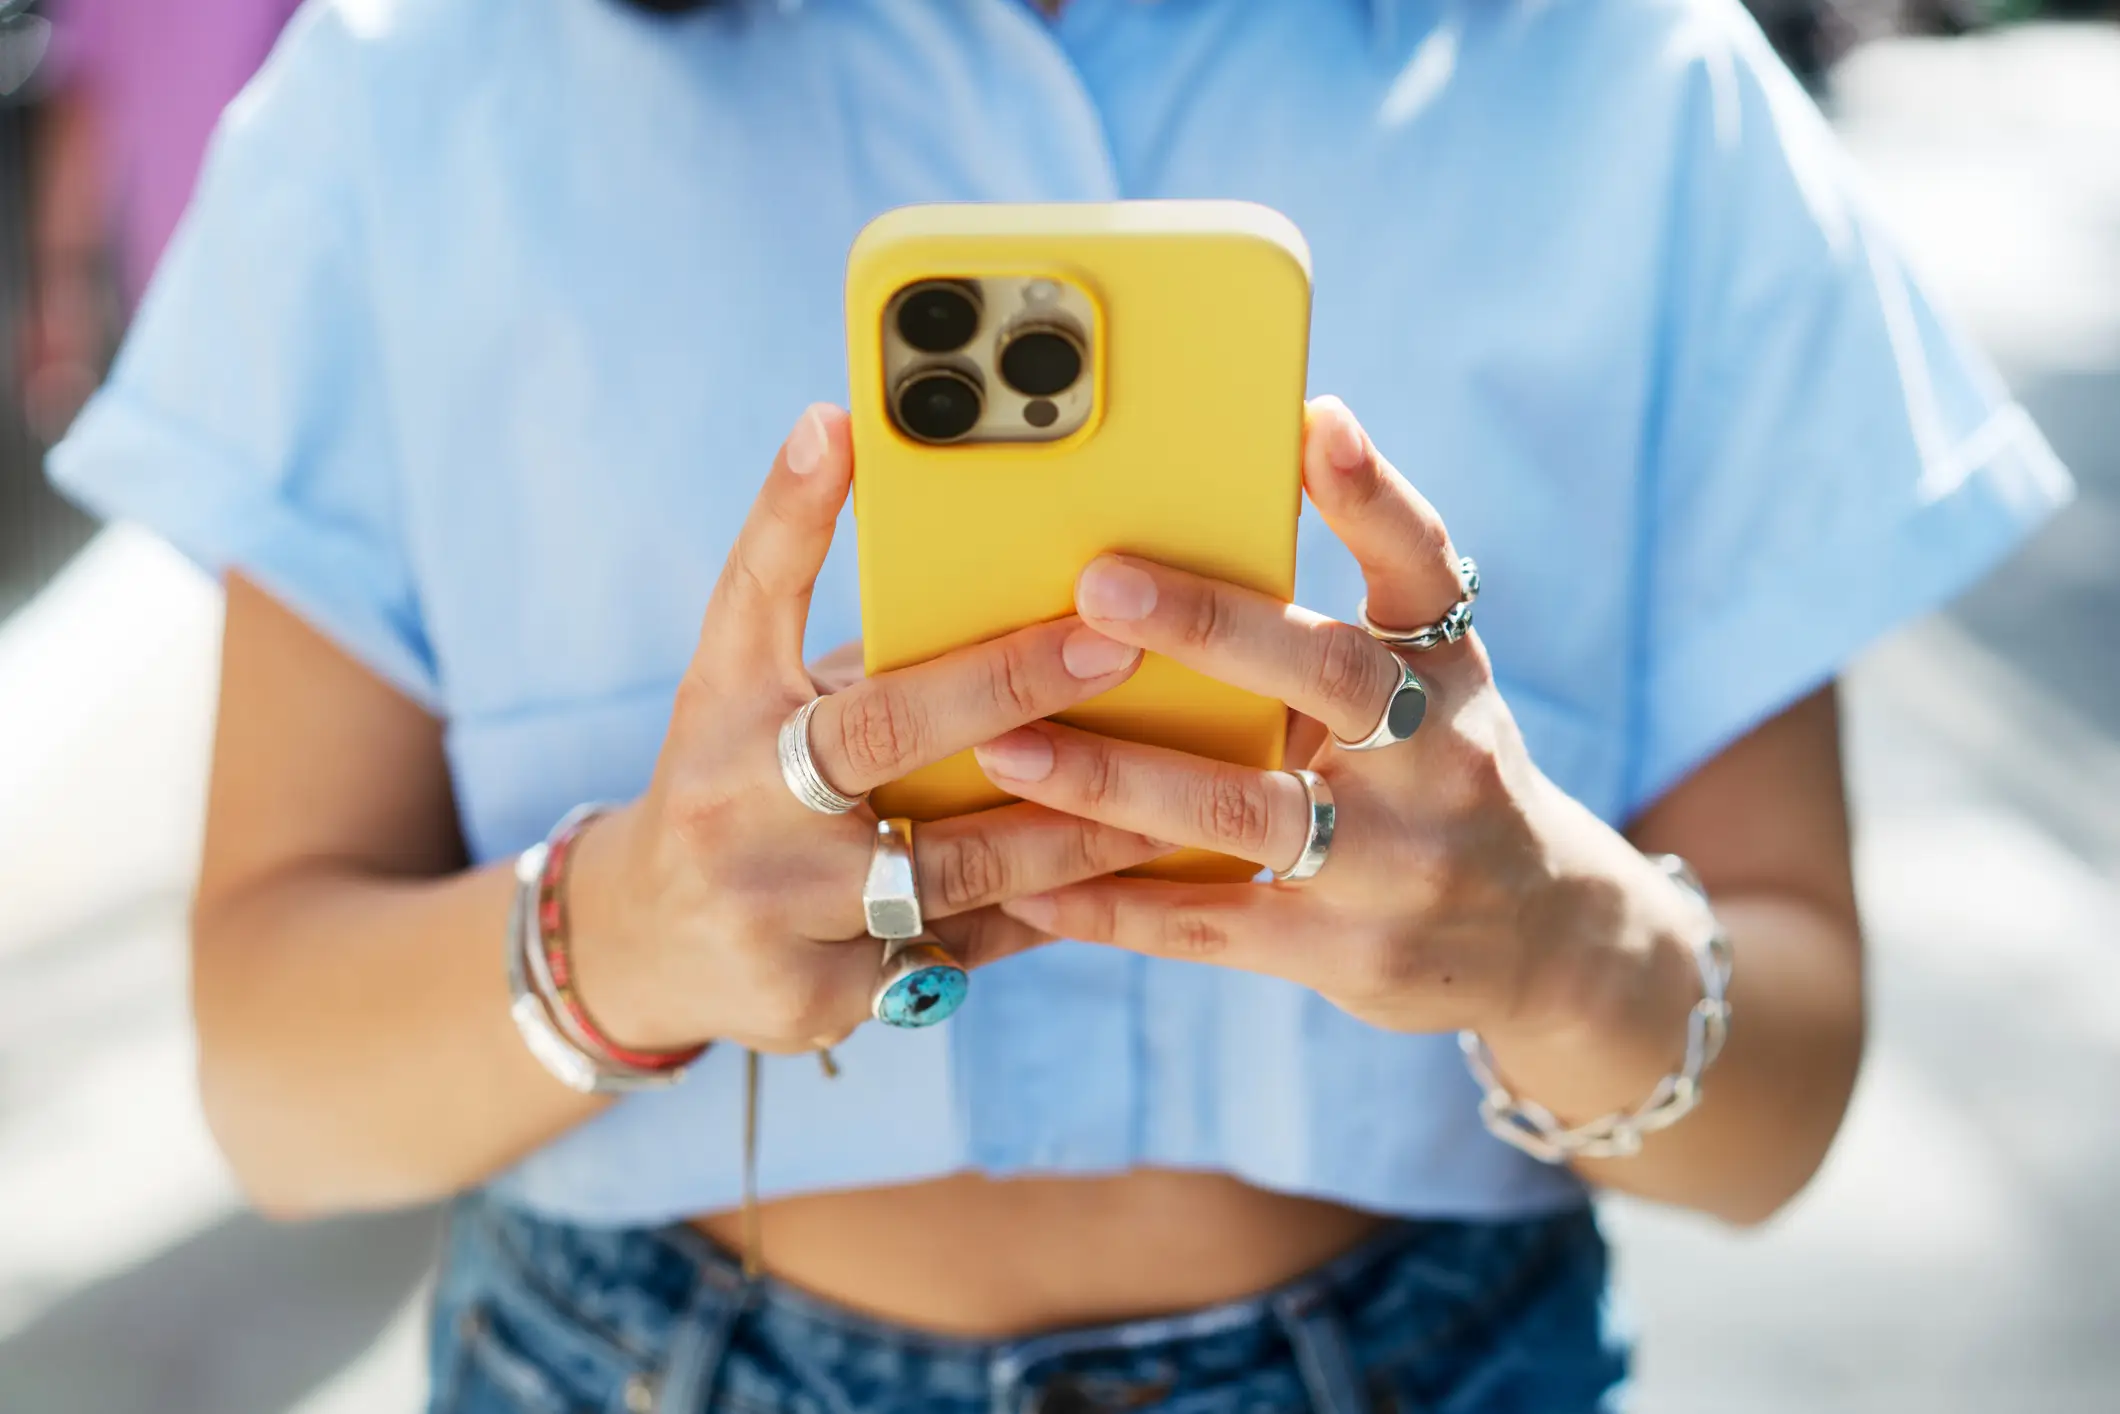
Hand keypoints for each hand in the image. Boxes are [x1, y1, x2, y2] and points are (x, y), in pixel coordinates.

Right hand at [566, 405, 1169, 1054]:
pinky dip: (1052, 909)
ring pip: (956, 864)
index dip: (793, 511)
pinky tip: (1138, 883)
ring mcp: (774, 910)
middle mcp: (735, 804)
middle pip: (882, 735)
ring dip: (1077, 825)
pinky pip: (967, 947)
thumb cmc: (736, 779)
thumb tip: (924, 495)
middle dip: (1011, 687)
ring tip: (1180, 788)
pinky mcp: (820, 997)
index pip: (751, 593)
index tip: (845, 426)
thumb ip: (838, 620)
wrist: (646, 944)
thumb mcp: (752, 690)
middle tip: (1122, 646)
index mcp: (720, 709)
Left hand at [978, 397, 1693, 1044]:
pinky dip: (1114, 906)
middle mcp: (1438, 757)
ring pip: (1248, 811)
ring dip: (1119, 779)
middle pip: (1324, 676)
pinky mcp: (1345, 952)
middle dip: (1209, 627)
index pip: (1419, 565)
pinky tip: (1026, 887)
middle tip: (1093, 584)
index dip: (1370, 493)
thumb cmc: (1439, 773)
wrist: (1540, 935)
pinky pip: (1211, 927)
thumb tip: (1242, 483)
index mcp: (1446, 668)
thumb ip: (1337, 616)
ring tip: (1007, 746)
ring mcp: (1397, 862)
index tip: (1310, 422)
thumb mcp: (1426, 686)